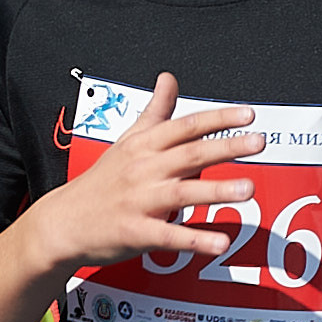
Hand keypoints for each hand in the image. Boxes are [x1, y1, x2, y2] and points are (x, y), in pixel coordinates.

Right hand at [33, 73, 265, 273]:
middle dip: (226, 147)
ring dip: (216, 190)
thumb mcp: (127, 140)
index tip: (248, 114)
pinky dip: (195, 240)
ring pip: (182, 192)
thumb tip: (169, 78)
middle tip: (259, 142)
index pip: (185, 126)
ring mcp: (139, 201)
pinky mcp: (136, 232)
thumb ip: (155, 111)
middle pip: (189, 154)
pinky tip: (221, 243)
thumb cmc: (102, 180)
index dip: (217, 119)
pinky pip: (170, 236)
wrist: (63, 222)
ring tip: (248, 189)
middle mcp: (143, 169)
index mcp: (144, 146)